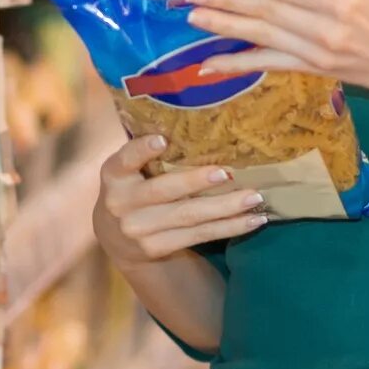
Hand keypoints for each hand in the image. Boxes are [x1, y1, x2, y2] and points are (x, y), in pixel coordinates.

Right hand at [94, 134, 265, 264]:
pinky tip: (253, 220)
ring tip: (254, 197)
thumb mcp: (129, 171)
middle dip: (196, 182)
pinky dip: (229, 227)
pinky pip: (199, 235)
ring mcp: (138, 230)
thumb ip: (148, 153)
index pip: (125, 159)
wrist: (117, 241)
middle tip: (227, 173)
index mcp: (113, 175)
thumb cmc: (134, 190)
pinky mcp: (156, 249)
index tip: (162, 141)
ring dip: (225, 208)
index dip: (141, 150)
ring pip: (188, 216)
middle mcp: (121, 203)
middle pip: (164, 191)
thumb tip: (198, 119)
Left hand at [184, 0, 368, 100]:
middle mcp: (323, 27)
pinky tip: (210, 63)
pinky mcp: (311, 70)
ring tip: (193, 17)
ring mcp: (314, 52)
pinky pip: (267, 65)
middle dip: (225, 0)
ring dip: (223, 26)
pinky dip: (237, 64)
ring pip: (260, 36)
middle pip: (264, 10)